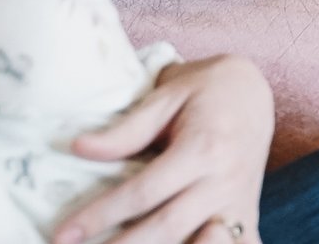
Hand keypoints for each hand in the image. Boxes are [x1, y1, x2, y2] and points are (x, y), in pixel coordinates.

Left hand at [58, 55, 272, 243]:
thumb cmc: (205, 89)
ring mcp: (239, 201)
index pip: (143, 192)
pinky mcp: (246, 213)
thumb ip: (126, 129)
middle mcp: (224, 179)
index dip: (101, 215)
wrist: (253, 88)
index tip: (65, 233)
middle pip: (168, 227)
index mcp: (203, 147)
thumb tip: (78, 148)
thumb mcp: (166, 96)